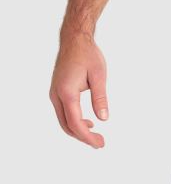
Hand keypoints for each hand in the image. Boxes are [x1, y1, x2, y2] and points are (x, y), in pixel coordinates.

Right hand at [49, 31, 108, 147]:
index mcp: (66, 93)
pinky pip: (63, 112)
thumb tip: (104, 118)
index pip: (75, 123)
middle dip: (83, 137)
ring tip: (95, 135)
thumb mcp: (99, 75)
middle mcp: (56, 95)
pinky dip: (73, 121)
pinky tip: (87, 122)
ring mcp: (54, 94)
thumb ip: (100, 97)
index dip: (87, 137)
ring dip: (78, 130)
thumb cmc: (87, 55)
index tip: (100, 143)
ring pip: (63, 120)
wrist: (74, 40)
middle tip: (100, 143)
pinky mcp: (57, 91)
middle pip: (67, 125)